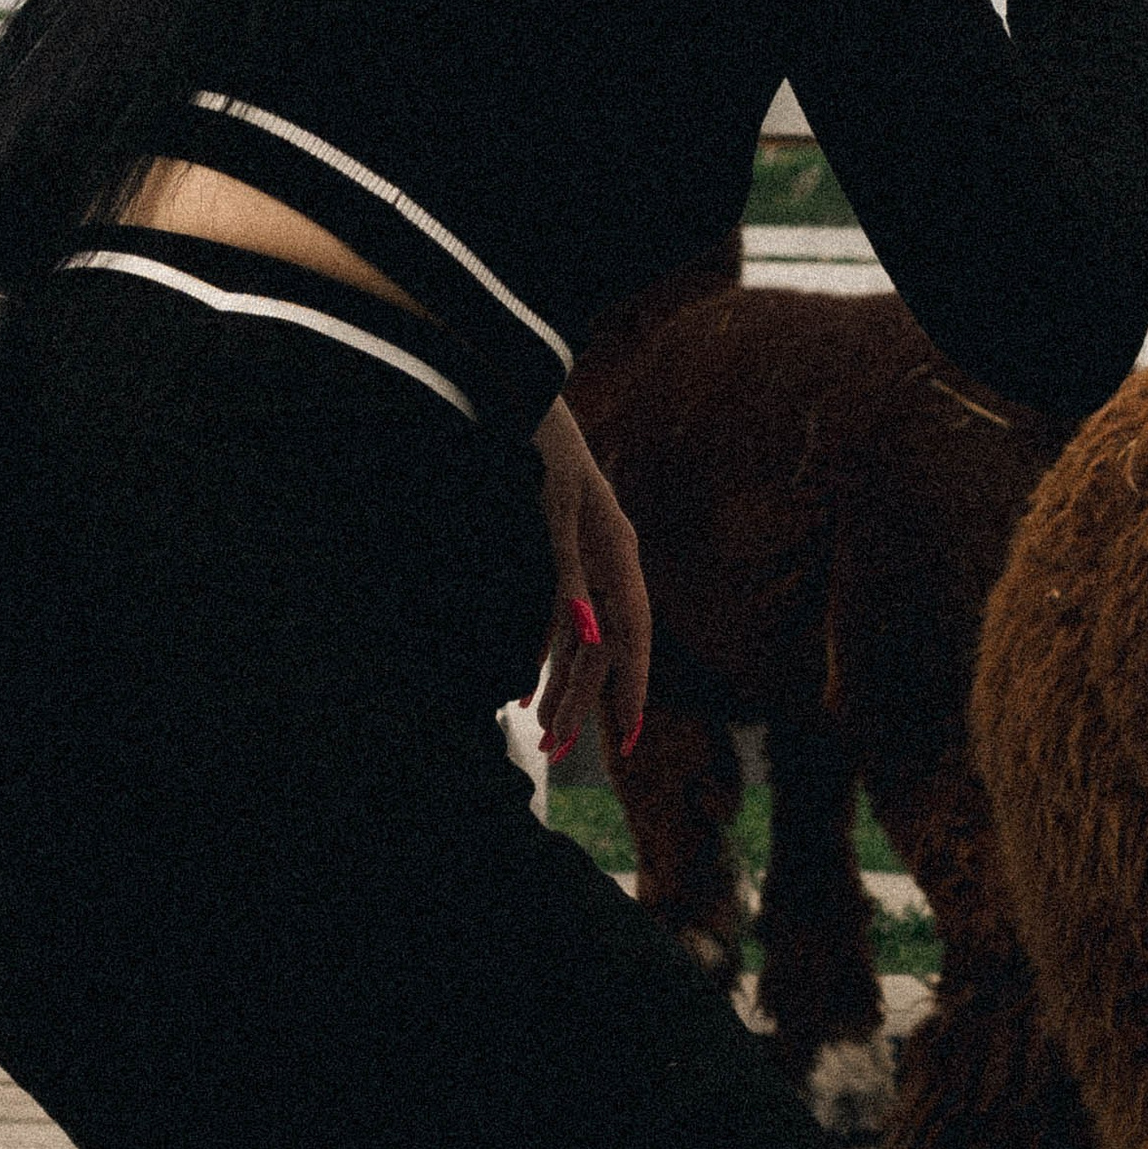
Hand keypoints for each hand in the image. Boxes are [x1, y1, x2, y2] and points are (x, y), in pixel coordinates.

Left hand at [532, 397, 651, 774]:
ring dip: (562, 683)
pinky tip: (529, 684)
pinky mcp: (558, 554)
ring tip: (543, 732)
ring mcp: (584, 559)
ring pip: (581, 635)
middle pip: (604, 644)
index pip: (632, 633)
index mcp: (618, 551)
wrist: (514, 396)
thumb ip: (566, 575)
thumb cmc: (538, 450)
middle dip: (583, 700)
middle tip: (556, 752)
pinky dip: (545, 652)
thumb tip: (586, 635)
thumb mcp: (551, 513)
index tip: (626, 737)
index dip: (631, 686)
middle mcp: (608, 562)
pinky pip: (560, 617)